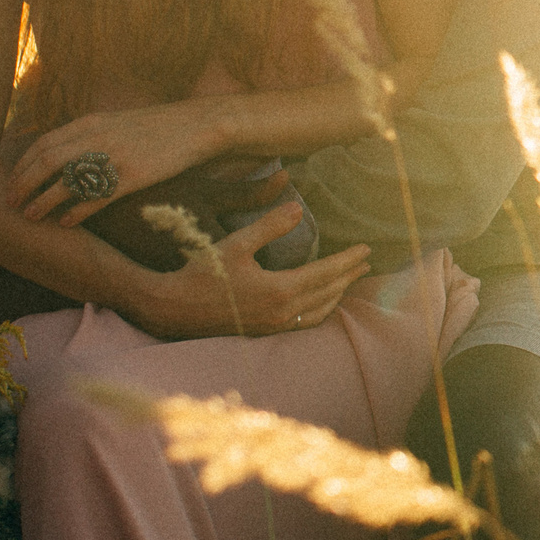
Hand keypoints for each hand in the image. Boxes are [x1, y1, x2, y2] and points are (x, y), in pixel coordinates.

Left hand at [9, 101, 219, 227]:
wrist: (197, 125)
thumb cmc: (158, 126)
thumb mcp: (117, 121)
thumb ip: (91, 133)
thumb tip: (66, 153)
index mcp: (91, 122)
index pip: (43, 144)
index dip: (22, 165)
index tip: (12, 182)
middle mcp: (97, 137)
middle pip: (45, 162)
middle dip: (22, 184)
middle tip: (10, 203)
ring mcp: (114, 156)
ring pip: (65, 181)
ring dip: (42, 201)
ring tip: (30, 216)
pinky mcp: (132, 176)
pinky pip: (95, 197)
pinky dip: (76, 211)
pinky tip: (65, 222)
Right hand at [128, 200, 371, 339]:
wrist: (172, 309)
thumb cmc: (201, 273)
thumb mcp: (235, 244)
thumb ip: (269, 225)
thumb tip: (298, 208)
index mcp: (279, 290)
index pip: (325, 273)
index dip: (347, 260)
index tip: (366, 249)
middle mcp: (282, 313)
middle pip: (327, 293)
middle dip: (349, 276)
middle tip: (367, 262)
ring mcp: (273, 326)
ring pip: (318, 311)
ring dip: (337, 294)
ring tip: (350, 280)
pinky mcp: (263, 331)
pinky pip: (304, 323)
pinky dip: (320, 310)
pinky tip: (320, 302)